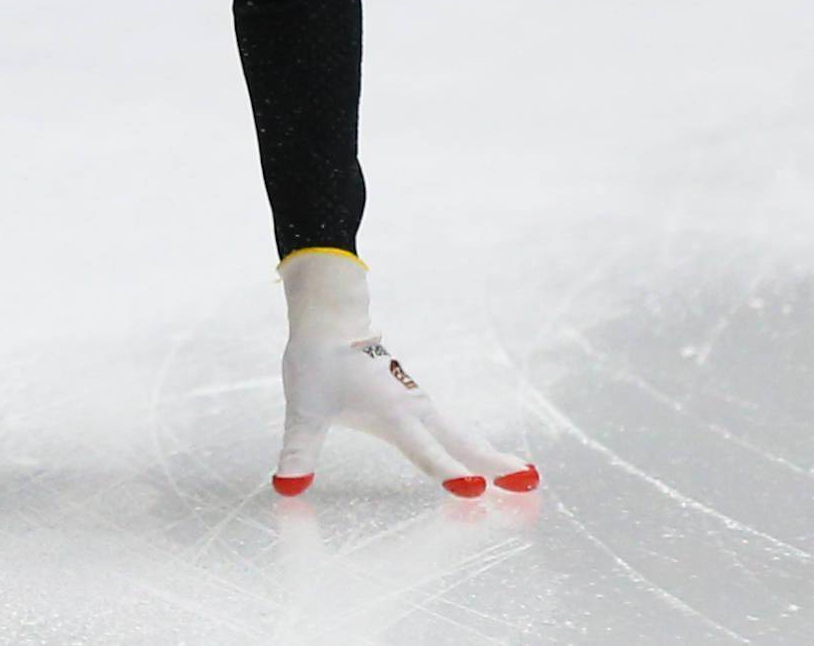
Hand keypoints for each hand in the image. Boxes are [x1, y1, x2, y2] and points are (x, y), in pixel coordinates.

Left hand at [273, 249, 537, 497]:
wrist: (328, 319)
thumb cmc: (316, 363)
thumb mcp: (303, 412)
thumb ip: (298, 452)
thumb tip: (285, 488)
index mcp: (391, 413)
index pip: (425, 452)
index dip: (449, 474)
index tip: (476, 493)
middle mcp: (413, 407)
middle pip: (461, 440)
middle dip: (493, 463)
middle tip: (529, 484)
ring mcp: (417, 400)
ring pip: (461, 431)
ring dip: (490, 453)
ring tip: (522, 476)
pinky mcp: (414, 395)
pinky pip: (451, 424)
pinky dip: (472, 441)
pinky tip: (483, 454)